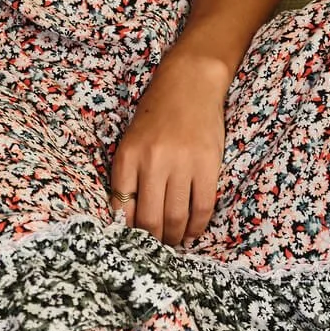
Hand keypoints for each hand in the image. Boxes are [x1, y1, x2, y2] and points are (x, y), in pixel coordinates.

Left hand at [109, 51, 231, 246]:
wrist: (189, 83)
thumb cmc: (157, 115)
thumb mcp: (132, 141)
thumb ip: (129, 176)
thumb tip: (128, 219)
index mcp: (127, 156)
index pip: (122, 208)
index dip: (127, 232)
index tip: (132, 242)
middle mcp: (152, 162)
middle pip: (150, 220)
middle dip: (153, 242)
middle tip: (156, 247)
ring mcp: (181, 164)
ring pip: (176, 218)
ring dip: (175, 238)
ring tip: (174, 242)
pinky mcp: (207, 166)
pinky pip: (202, 207)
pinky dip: (197, 226)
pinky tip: (193, 231)